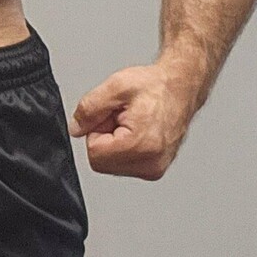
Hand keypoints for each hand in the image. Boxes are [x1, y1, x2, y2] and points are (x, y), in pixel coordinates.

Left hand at [68, 63, 197, 179]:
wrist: (181, 88)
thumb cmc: (156, 86)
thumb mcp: (116, 86)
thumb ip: (89, 109)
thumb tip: (76, 129)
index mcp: (141, 145)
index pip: (94, 153)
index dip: (97, 130)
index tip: (112, 116)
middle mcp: (151, 163)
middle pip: (102, 162)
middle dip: (105, 138)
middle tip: (122, 118)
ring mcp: (154, 169)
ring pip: (111, 165)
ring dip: (114, 144)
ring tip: (132, 124)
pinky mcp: (155, 170)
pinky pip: (124, 165)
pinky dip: (125, 149)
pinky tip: (138, 133)